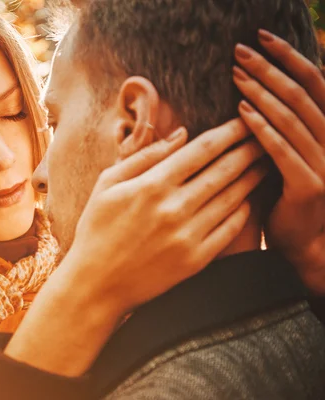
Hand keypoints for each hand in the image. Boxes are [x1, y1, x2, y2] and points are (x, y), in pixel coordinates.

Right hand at [6, 119, 266, 375]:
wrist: (95, 283)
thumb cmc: (96, 229)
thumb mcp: (107, 184)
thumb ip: (144, 156)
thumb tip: (180, 134)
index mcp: (151, 185)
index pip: (202, 150)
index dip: (228, 132)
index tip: (243, 121)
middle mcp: (174, 208)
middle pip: (224, 170)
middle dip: (248, 149)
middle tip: (263, 137)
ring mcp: (187, 235)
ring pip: (232, 198)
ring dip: (252, 177)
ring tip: (265, 163)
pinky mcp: (195, 260)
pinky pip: (229, 229)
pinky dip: (243, 211)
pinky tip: (248, 200)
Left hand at [233, 30, 324, 294]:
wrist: (305, 245)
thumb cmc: (289, 196)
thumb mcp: (293, 154)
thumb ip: (286, 125)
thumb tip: (260, 90)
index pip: (314, 83)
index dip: (289, 57)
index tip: (261, 38)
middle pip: (302, 94)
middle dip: (270, 69)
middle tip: (240, 52)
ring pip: (292, 118)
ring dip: (262, 93)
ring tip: (236, 75)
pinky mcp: (310, 186)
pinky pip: (283, 151)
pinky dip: (262, 129)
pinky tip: (241, 113)